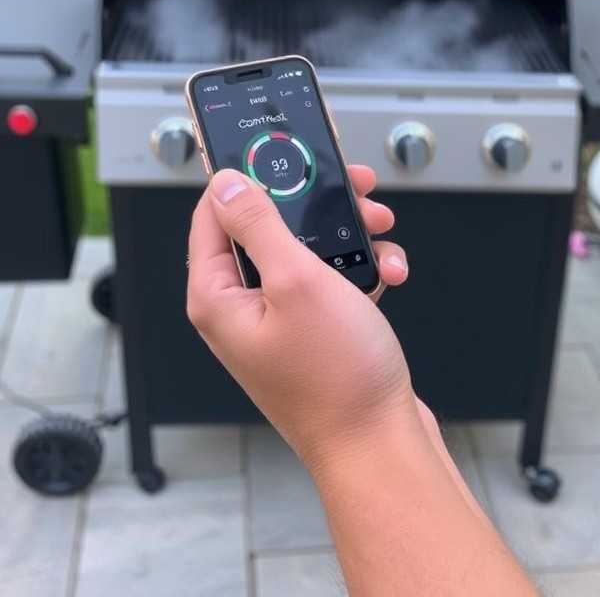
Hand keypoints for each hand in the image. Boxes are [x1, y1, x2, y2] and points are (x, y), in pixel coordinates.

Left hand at [187, 164, 416, 467]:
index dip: (247, 176)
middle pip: (267, 229)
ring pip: (306, 253)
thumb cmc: (337, 381)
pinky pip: (330, 285)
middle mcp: (240, 311)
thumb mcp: (296, 282)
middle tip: (352, 188)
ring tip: (380, 231)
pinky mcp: (313, 337)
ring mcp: (278, 325)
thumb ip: (258, 225)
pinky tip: (387, 274)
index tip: (281, 154)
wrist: (380, 447)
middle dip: (314, 204)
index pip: (213, 213)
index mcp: (218, 297)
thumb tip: (226, 182)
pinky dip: (359, 273)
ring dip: (347, 237)